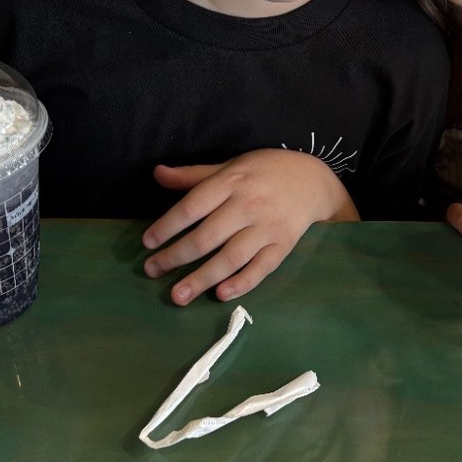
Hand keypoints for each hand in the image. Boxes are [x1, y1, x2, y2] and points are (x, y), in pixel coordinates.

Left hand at [142, 149, 357, 304]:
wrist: (313, 179)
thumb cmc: (264, 171)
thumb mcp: (230, 166)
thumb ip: (194, 175)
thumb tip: (157, 173)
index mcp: (231, 181)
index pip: (193, 206)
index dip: (168, 226)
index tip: (148, 242)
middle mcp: (248, 204)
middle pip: (208, 236)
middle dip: (176, 256)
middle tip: (152, 271)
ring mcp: (267, 227)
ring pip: (231, 257)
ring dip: (202, 278)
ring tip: (177, 295)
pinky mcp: (283, 245)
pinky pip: (261, 268)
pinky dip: (241, 283)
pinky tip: (220, 294)